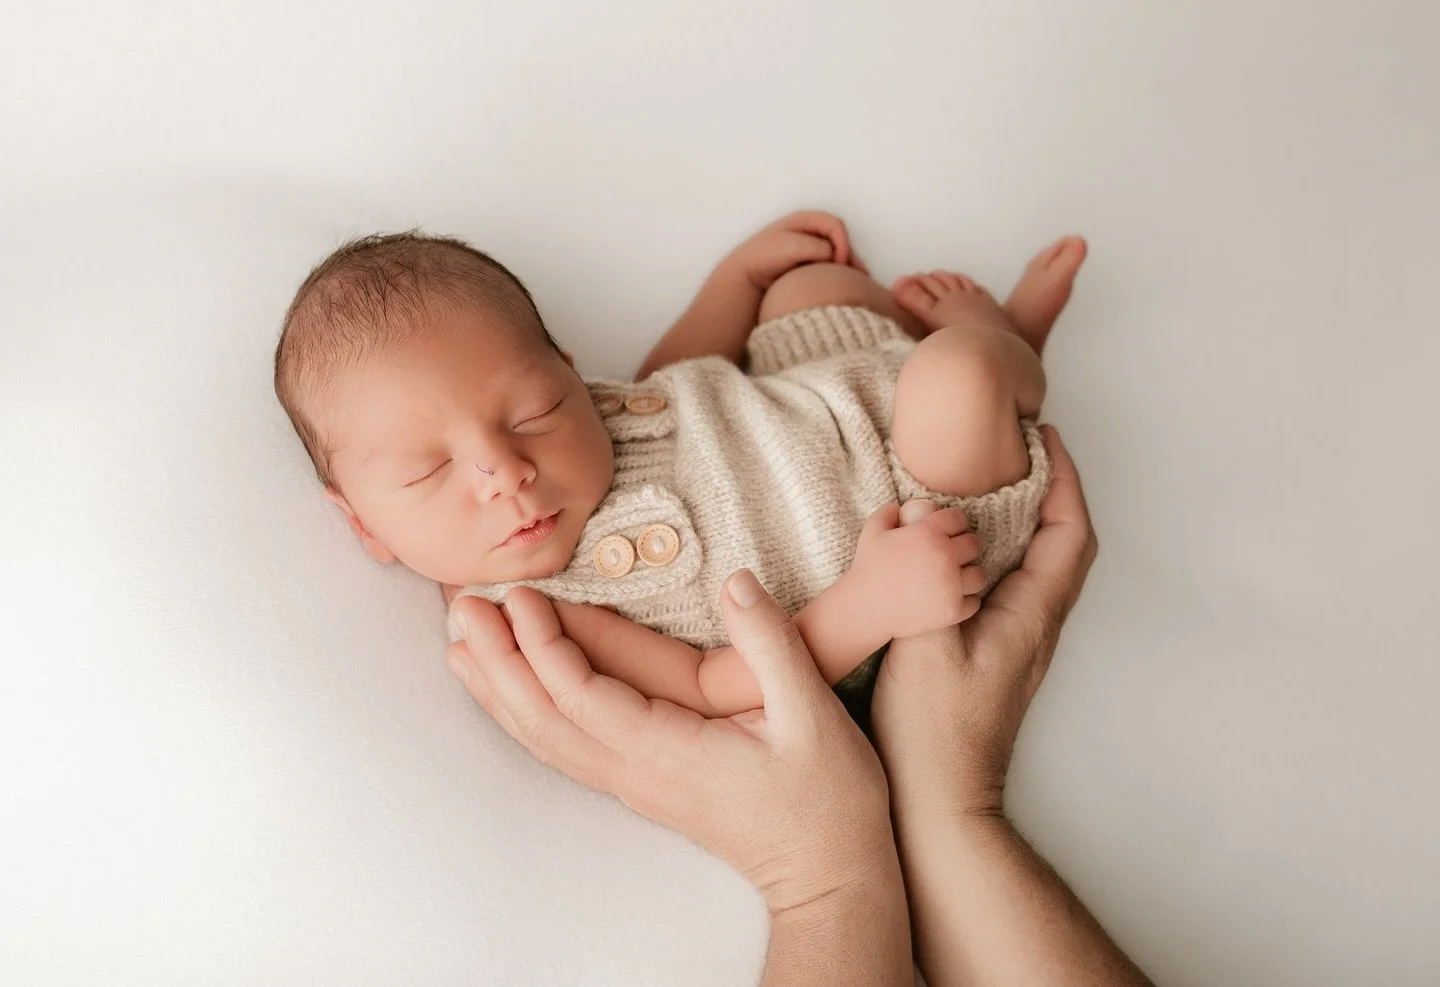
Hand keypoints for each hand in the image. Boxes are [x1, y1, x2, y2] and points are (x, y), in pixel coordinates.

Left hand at [444, 570, 897, 913]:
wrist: (826, 875)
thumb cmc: (826, 801)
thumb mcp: (814, 716)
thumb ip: (772, 644)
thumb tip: (736, 582)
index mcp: (669, 752)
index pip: (581, 696)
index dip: (542, 645)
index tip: (519, 596)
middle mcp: (636, 772)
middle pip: (543, 717)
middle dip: (498, 659)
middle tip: (462, 605)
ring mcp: (632, 782)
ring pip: (544, 737)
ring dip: (499, 688)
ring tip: (462, 642)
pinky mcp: (638, 783)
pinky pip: (563, 747)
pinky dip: (525, 714)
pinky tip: (510, 691)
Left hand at [724, 210, 868, 291]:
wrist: (746, 275)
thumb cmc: (765, 256)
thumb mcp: (793, 246)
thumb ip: (818, 247)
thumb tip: (834, 257)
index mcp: (806, 220)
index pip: (836, 225)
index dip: (842, 242)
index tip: (839, 262)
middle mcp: (810, 232)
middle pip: (840, 240)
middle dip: (849, 257)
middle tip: (856, 277)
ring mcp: (810, 249)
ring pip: (837, 255)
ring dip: (847, 268)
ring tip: (858, 285)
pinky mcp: (808, 265)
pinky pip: (829, 267)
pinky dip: (839, 275)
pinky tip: (846, 287)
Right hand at [845, 501, 986, 639]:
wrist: (864, 608)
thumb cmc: (867, 568)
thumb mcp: (872, 531)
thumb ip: (888, 512)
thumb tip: (899, 507)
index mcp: (928, 532)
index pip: (959, 519)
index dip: (955, 523)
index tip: (949, 532)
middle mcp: (944, 556)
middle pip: (974, 545)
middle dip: (965, 548)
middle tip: (954, 556)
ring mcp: (950, 585)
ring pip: (979, 574)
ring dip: (969, 575)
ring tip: (957, 578)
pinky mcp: (952, 610)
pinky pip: (973, 601)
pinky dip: (965, 600)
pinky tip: (951, 597)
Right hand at [872, 426, 1097, 818]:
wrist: (940, 802)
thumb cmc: (933, 732)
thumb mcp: (921, 644)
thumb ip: (923, 576)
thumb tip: (916, 515)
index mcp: (1031, 617)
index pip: (1069, 533)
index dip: (1065, 481)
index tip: (1043, 440)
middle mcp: (1037, 627)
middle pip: (1064, 545)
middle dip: (1050, 491)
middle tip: (1016, 452)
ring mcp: (1020, 644)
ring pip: (1040, 566)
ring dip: (1027, 520)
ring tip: (989, 485)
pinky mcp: (997, 656)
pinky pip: (1014, 587)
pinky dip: (1001, 552)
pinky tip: (962, 550)